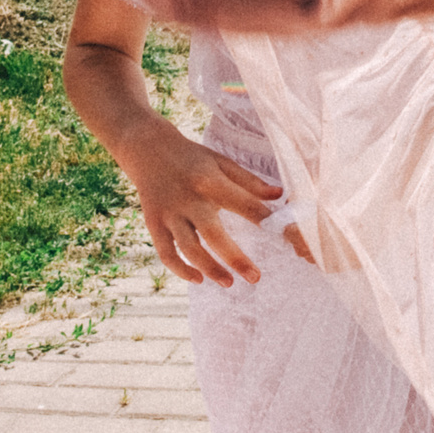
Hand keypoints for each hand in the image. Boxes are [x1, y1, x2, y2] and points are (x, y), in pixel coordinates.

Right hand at [124, 125, 287, 285]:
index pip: (244, 204)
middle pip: (213, 235)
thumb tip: (280, 195)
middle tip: (256, 277)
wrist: (148, 149)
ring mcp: (169, 213)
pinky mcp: (154, 224)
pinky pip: (166, 253)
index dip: (265, 221)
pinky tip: (198, 279)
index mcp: (209, 180)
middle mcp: (188, 199)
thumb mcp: (221, 162)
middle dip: (235, 259)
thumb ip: (249, 182)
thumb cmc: (193, 158)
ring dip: (210, 269)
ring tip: (230, 283)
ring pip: (189, 249)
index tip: (285, 240)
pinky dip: (181, 269)